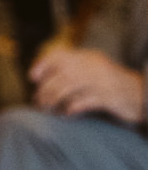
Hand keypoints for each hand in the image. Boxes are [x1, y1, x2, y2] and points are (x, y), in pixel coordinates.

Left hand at [29, 47, 145, 123]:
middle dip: (45, 90)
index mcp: (88, 58)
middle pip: (61, 75)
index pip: (60, 55)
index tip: (32, 78)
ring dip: (54, 100)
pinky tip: (65, 114)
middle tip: (38, 102)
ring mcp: (102, 81)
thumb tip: (39, 79)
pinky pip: (84, 101)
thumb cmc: (110, 85)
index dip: (43, 65)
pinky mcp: (109, 97)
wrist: (141, 94)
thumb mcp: (91, 72)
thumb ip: (69, 71)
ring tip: (48, 110)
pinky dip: (71, 108)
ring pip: (69, 87)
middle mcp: (94, 66)